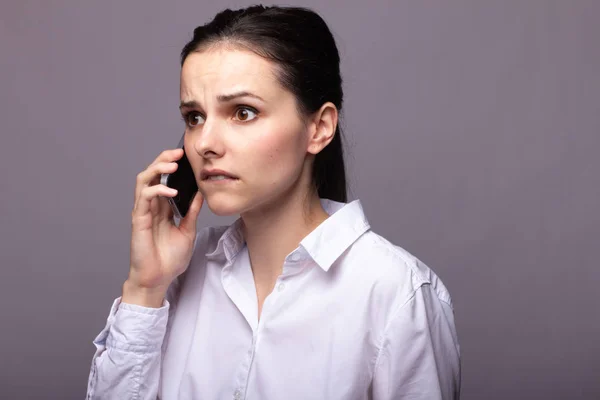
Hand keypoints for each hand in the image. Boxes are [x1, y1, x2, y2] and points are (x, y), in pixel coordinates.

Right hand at [125, 148, 203, 304]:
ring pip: (144, 180)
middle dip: (163, 160)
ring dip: (157, 168)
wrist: (159, 279)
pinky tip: (172, 192)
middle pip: (151, 174)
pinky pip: (145, 198)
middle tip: (178, 152)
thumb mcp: (188, 230)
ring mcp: (143, 211)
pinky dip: (158, 190)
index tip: (186, 156)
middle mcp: (151, 206)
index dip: (172, 165)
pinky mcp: (138, 220)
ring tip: (173, 164)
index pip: (164, 179)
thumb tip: (201, 194)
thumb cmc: (169, 258)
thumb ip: (192, 211)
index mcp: (162, 207)